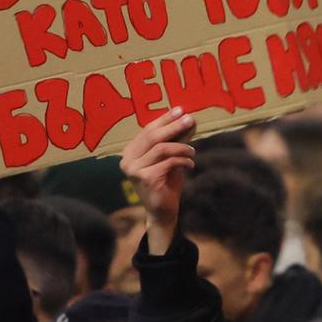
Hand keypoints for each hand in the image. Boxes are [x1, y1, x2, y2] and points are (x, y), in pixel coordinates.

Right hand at [120, 108, 196, 255]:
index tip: (181, 110)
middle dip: (173, 126)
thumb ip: (173, 140)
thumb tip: (186, 119)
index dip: (165, 119)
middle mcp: (128, 160)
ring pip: (162, 148)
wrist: (162, 211)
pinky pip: (168, 162)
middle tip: (190, 120)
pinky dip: (182, 160)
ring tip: (193, 151)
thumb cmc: (165, 182)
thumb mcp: (169, 158)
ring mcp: (134, 170)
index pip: (148, 130)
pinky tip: (190, 164)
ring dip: (181, 147)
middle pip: (153, 136)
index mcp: (130, 152)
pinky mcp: (145, 178)